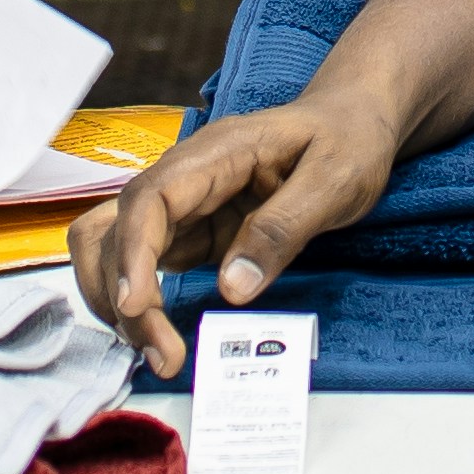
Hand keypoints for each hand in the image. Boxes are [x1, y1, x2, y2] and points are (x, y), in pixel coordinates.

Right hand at [70, 95, 397, 375]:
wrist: (354, 121)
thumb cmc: (347, 140)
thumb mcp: (334, 180)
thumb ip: (283, 229)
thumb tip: (233, 288)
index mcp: (216, 154)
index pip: (150, 198)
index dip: (132, 251)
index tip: (136, 304)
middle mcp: (187, 178)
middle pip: (119, 230)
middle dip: (123, 293)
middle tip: (162, 352)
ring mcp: (186, 207)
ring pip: (119, 250)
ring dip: (122, 301)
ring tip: (158, 352)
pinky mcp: (194, 233)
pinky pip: (148, 266)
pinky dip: (142, 302)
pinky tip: (161, 336)